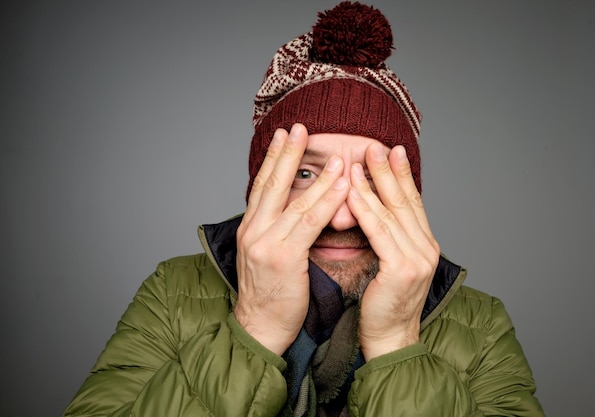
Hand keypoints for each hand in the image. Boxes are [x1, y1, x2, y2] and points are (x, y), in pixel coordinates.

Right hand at [234, 124, 349, 354]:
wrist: (259, 328)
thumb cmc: (269, 295)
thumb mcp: (267, 256)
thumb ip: (277, 230)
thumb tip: (293, 211)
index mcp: (249, 229)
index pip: (261, 186)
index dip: (274, 159)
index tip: (284, 136)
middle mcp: (253, 231)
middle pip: (272, 184)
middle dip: (288, 154)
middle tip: (300, 127)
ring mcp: (265, 242)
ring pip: (295, 201)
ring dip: (318, 176)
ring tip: (336, 156)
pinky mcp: (282, 257)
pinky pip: (309, 222)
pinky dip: (327, 201)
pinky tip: (343, 187)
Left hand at [347, 143, 439, 360]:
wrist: (390, 339)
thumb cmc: (384, 304)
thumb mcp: (390, 264)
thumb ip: (387, 237)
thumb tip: (373, 209)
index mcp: (424, 245)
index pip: (412, 202)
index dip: (401, 175)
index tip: (390, 151)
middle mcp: (426, 247)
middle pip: (405, 200)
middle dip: (388, 171)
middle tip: (375, 145)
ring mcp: (418, 258)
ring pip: (392, 212)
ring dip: (374, 184)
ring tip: (359, 161)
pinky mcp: (403, 269)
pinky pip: (379, 232)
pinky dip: (365, 209)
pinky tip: (352, 191)